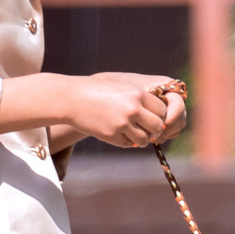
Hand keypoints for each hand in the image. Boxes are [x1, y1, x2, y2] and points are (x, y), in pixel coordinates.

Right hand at [67, 74, 183, 148]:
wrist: (72, 98)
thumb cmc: (98, 92)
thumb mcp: (123, 89)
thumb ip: (141, 101)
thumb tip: (162, 118)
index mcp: (137, 94)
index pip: (162, 110)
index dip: (160, 116)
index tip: (153, 118)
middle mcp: (132, 108)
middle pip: (158, 126)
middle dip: (154, 130)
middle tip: (146, 129)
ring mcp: (122, 123)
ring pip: (145, 139)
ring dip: (141, 139)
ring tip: (132, 133)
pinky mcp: (111, 134)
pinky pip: (128, 144)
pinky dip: (126, 141)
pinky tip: (117, 133)